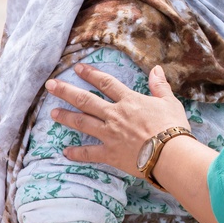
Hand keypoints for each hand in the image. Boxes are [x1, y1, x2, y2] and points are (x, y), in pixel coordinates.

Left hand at [44, 64, 188, 178]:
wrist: (170, 153)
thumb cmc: (172, 127)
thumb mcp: (169, 101)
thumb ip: (159, 85)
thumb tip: (156, 68)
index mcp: (129, 101)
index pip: (106, 83)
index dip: (91, 74)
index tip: (77, 68)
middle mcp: (115, 115)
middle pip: (86, 100)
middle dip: (67, 91)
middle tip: (51, 85)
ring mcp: (110, 135)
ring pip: (83, 123)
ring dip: (66, 117)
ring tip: (53, 112)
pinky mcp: (110, 154)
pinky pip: (89, 153)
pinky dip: (76, 152)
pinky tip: (65, 151)